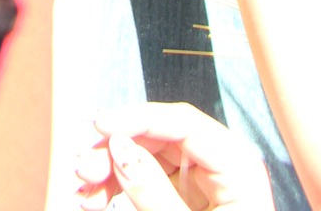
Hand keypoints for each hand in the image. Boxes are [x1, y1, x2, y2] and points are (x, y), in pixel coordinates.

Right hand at [76, 105, 273, 210]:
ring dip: (110, 171)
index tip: (98, 126)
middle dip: (116, 150)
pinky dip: (119, 188)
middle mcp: (220, 167)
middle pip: (159, 139)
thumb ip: (153, 191)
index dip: (137, 118)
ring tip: (82, 192)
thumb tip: (119, 147)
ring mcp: (202, 184)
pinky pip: (147, 181)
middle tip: (82, 168)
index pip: (183, 123)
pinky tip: (93, 200)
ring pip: (147, 158)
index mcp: (238, 168)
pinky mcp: (186, 201)